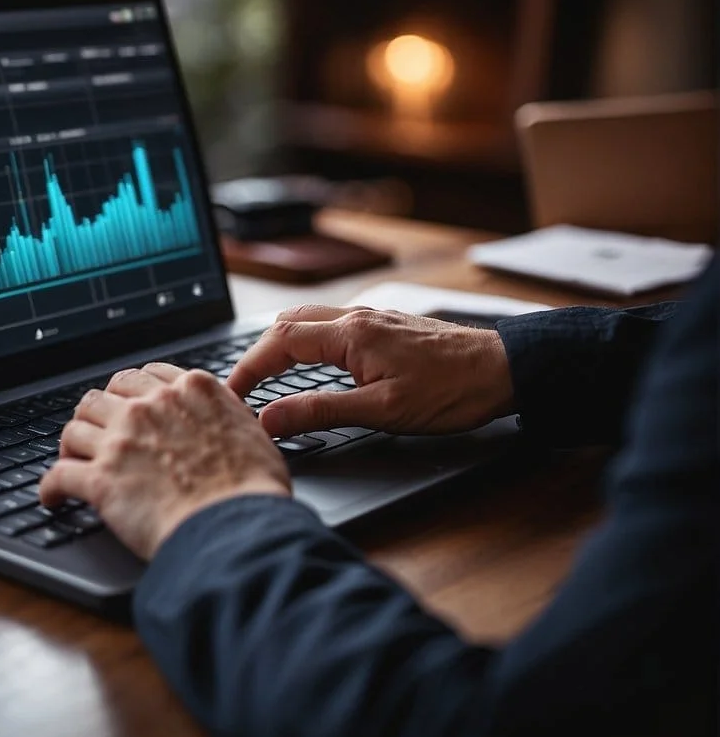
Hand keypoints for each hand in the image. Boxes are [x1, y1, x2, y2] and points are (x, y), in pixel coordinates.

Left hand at [39, 363, 289, 559]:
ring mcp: (121, 442)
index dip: (130, 393)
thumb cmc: (253, 488)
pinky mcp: (101, 481)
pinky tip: (53, 497)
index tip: (127, 405)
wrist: (237, 526)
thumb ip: (224, 414)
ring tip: (73, 461)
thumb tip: (221, 419)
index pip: (143, 376)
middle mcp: (149, 408)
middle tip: (97, 433)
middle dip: (96, 414)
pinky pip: (59, 476)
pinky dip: (51, 488)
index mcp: (188, 391)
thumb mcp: (250, 430)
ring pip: (74, 429)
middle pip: (102, 396)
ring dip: (71, 446)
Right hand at [226, 306, 513, 437]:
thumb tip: (271, 418)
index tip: (231, 394)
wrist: (505, 370)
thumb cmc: (452, 391)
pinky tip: (309, 363)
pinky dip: (305, 341)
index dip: (247, 368)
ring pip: (308, 319)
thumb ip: (321, 411)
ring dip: (279, 344)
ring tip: (265, 375)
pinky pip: (329, 325)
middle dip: (256, 354)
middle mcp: (356, 317)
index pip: (278, 343)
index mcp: (350, 334)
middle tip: (241, 388)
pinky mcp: (384, 326)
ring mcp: (371, 318)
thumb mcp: (382, 412)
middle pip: (286, 324)